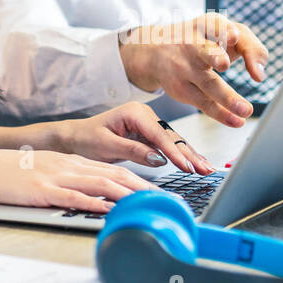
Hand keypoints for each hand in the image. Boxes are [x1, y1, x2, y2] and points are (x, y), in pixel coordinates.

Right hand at [0, 147, 157, 216]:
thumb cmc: (12, 173)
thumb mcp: (46, 171)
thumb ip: (69, 181)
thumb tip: (94, 198)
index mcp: (70, 161)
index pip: (112, 170)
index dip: (138, 181)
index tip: (158, 193)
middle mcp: (68, 166)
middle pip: (113, 174)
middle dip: (143, 188)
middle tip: (165, 200)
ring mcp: (56, 176)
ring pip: (99, 183)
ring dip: (126, 194)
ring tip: (147, 205)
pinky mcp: (42, 189)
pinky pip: (73, 196)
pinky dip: (93, 203)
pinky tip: (107, 210)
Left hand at [55, 102, 213, 173]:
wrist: (75, 137)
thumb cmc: (86, 138)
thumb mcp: (107, 146)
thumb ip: (133, 151)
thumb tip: (159, 158)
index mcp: (134, 112)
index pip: (159, 134)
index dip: (175, 152)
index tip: (187, 167)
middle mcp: (144, 114)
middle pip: (171, 136)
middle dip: (189, 154)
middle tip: (205, 170)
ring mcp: (148, 123)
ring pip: (173, 141)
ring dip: (190, 155)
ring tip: (207, 169)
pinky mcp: (148, 133)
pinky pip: (167, 145)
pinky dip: (181, 156)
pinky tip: (195, 164)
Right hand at [118, 12, 266, 125]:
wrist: (156, 50)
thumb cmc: (202, 39)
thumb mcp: (225, 33)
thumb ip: (251, 48)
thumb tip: (260, 75)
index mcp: (204, 26)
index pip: (215, 26)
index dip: (224, 31)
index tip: (233, 35)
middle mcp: (192, 45)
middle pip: (204, 51)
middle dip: (214, 56)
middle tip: (224, 64)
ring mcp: (184, 68)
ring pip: (207, 83)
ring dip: (227, 97)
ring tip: (245, 110)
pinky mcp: (182, 88)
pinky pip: (205, 103)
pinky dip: (222, 114)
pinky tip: (237, 120)